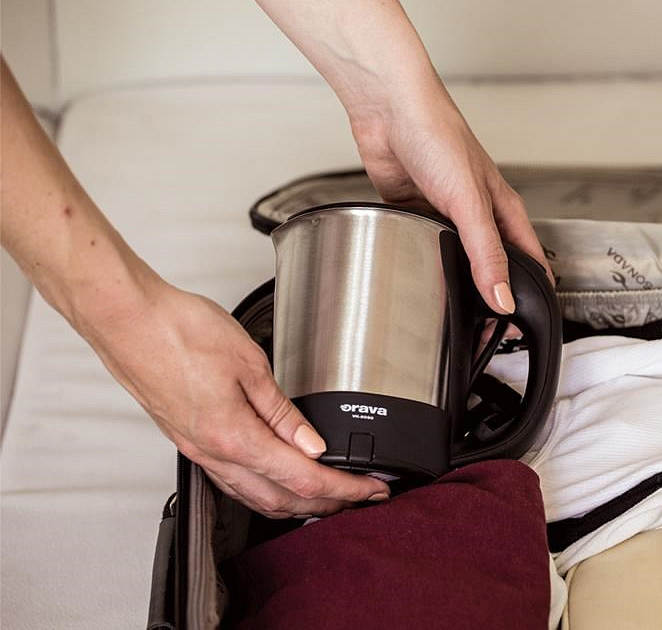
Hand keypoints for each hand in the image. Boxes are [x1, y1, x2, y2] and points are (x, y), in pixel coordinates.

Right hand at [81, 278, 389, 517]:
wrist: (127, 320)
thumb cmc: (178, 331)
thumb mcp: (249, 364)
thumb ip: (283, 412)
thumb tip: (312, 444)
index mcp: (234, 437)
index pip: (304, 479)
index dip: (345, 489)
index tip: (371, 490)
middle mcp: (213, 453)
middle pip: (281, 500)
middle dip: (326, 504)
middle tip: (358, 496)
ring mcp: (197, 450)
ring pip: (254, 496)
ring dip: (295, 502)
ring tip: (326, 493)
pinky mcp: (187, 439)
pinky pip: (231, 480)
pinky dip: (263, 488)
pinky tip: (275, 476)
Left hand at [241, 0, 552, 314]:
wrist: (389, 111)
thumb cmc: (438, 135)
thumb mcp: (470, 203)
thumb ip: (486, 253)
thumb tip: (501, 298)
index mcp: (501, 209)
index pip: (528, 259)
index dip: (530, 291)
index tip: (523, 324)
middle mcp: (475, 215)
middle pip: (490, 265)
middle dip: (489, 296)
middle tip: (482, 333)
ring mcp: (443, 215)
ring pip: (453, 259)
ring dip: (452, 281)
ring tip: (451, 314)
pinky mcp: (412, 213)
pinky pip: (420, 247)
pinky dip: (419, 262)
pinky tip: (415, 277)